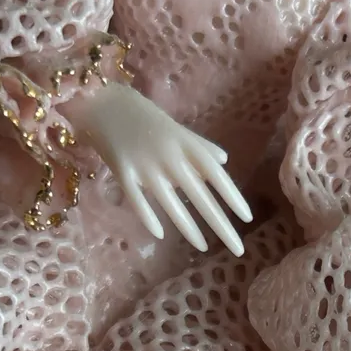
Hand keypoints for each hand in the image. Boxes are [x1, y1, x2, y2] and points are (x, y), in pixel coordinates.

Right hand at [66, 83, 251, 254]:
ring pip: (171, 202)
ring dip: (189, 227)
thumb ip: (201, 147)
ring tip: (204, 248)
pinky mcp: (122, 171)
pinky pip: (137, 198)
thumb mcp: (177, 130)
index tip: (248, 217)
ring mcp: (145, 164)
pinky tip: (160, 235)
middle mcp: (170, 156)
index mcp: (186, 145)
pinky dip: (148, 216)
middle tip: (238, 249)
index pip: (216, 174)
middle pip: (200, 195)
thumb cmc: (145, 119)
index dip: (232, 196)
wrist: (103, 101)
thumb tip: (224, 162)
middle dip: (220, 224)